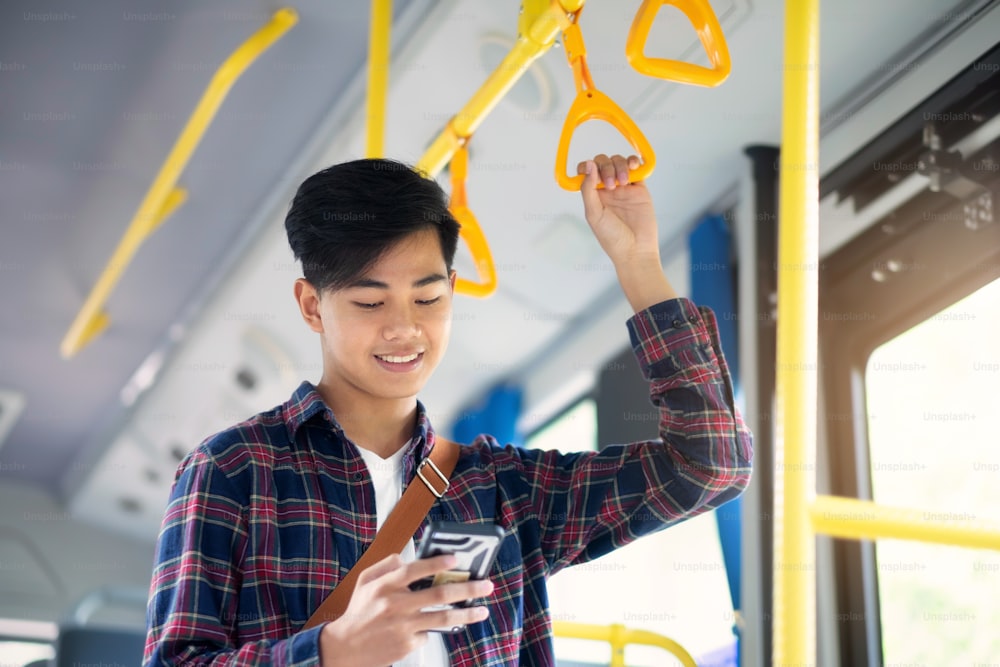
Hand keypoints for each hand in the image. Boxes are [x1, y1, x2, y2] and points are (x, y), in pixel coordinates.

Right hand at [319, 553, 492, 666]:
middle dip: (468, 589)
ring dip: (467, 614)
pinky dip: (432, 628)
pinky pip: (428, 633)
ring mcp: (404, 627)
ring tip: (482, 610)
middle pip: (439, 594)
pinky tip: (430, 625)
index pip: (415, 569)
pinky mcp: (407, 644)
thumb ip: (387, 565)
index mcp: (385, 586)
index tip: (456, 559)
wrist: (345, 648)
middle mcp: (396, 605)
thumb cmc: (359, 612)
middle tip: (486, 585)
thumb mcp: (365, 581)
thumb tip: (408, 559)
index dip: (437, 562)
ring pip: (444, 618)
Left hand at [576, 154, 676, 310]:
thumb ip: (588, 189)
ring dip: (620, 165)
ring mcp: (624, 188)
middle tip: (610, 185)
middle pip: (603, 163)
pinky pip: (636, 168)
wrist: (636, 249)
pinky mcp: (639, 189)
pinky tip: (633, 166)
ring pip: (619, 162)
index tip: (591, 172)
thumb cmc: (613, 238)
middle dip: (606, 167)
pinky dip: (634, 162)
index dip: (587, 167)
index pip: (586, 172)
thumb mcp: (593, 214)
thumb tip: (588, 165)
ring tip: (623, 181)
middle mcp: (607, 190)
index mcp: (593, 196)